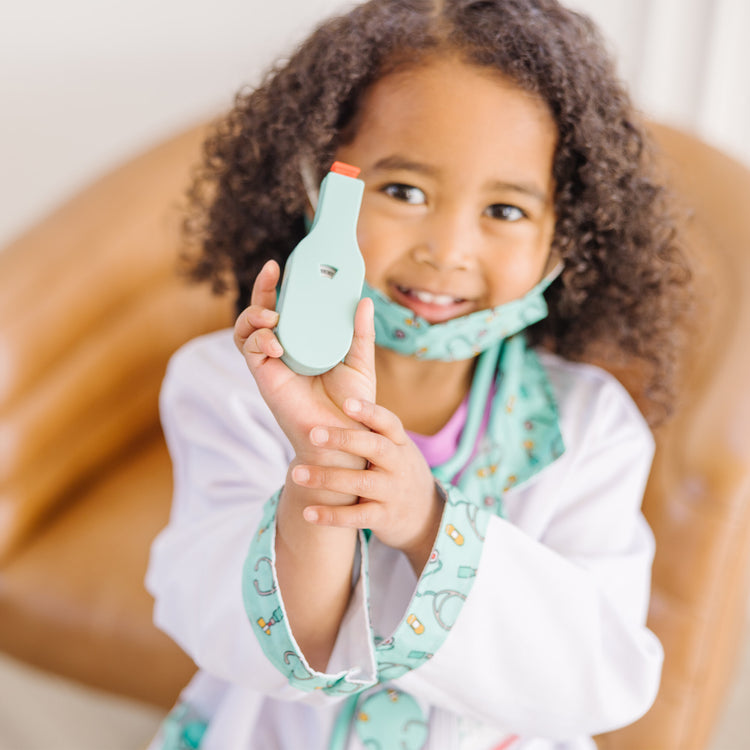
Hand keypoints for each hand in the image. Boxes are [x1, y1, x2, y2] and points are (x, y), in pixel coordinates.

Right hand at [234, 259, 375, 465]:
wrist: (346, 437)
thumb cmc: (353, 403)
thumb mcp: (360, 361)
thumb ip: (360, 332)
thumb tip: (363, 299)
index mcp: (305, 342)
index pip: (286, 308)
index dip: (279, 286)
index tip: (281, 265)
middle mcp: (284, 350)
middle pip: (260, 313)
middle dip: (260, 290)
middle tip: (272, 272)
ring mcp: (272, 363)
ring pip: (246, 330)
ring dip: (254, 315)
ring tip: (273, 316)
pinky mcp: (265, 378)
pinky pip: (250, 351)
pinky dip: (258, 340)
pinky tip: (276, 343)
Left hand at [291, 398, 444, 571]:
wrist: (426, 515)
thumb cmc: (397, 471)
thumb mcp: (395, 448)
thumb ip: (371, 429)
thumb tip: (337, 392)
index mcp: (399, 443)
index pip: (388, 422)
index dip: (369, 411)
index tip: (346, 402)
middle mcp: (398, 465)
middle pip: (375, 447)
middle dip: (344, 439)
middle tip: (313, 434)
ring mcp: (392, 492)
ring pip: (360, 483)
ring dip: (327, 478)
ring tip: (297, 473)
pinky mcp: (384, 518)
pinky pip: (356, 517)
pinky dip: (332, 515)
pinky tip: (308, 513)